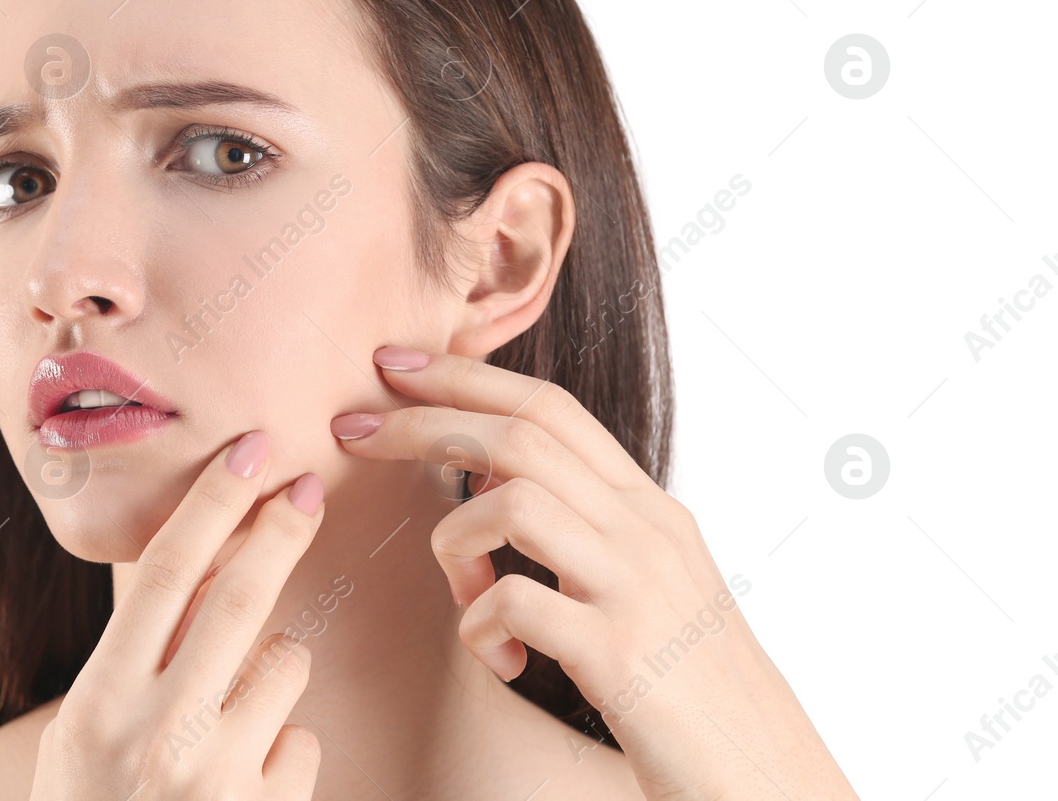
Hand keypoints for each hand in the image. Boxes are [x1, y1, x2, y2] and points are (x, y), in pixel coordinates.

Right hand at [28, 431, 326, 800]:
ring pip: (285, 664)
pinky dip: (280, 746)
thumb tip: (197, 565)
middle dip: (277, 530)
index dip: (212, 504)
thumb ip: (132, 661)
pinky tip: (242, 783)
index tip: (249, 452)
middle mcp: (159, 734)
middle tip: (306, 486)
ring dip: (273, 665)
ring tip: (229, 712)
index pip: (165, 576)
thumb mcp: (80, 736)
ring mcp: (218, 779)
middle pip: (238, 598)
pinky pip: (300, 740)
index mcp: (100, 703)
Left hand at [330, 345, 858, 800]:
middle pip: (517, 435)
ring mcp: (637, 588)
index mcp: (650, 509)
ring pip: (511, 502)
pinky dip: (478, 625)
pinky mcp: (621, 653)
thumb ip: (588, 534)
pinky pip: (513, 603)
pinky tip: (497, 661)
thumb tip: (496, 491)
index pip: (550, 407)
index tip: (396, 363)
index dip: (466, 376)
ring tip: (465, 598)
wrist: (770, 779)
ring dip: (455, 541)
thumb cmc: (693, 691)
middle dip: (420, 421)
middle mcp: (647, 531)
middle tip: (350, 429)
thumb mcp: (651, 587)